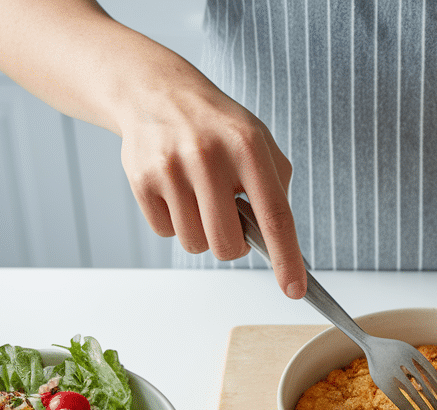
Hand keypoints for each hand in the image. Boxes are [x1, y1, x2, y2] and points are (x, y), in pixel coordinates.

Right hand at [117, 74, 306, 297]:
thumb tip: (277, 242)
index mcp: (248, 147)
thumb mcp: (258, 140)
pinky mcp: (142, 179)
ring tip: (199, 197)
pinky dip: (173, 222)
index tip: (294, 290)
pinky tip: (174, 190)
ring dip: (201, 232)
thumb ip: (275, 186)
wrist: (156, 92)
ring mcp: (171, 168)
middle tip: (229, 220)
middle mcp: (209, 156)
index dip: (287, 259)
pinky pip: (164, 232)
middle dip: (232, 245)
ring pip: (195, 243)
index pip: (274, 217)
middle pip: (227, 244)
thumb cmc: (216, 126)